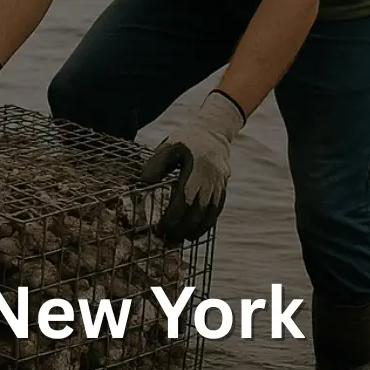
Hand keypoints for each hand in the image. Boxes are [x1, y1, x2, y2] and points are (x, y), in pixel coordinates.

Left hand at [140, 89, 245, 240]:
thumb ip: (157, 164)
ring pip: (210, 213)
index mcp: (196, 169)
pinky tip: (198, 229)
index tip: (160, 227)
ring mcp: (219, 184)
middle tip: (169, 239)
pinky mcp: (223, 186)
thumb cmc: (186, 138)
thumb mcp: (168, 146)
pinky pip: (218, 208)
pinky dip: (208, 221)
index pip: (184, 200)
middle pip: (198, 211)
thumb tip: (145, 182)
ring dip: (197, 229)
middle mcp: (210, 179)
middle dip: (183, 228)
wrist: (214, 130)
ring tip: (183, 239)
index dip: (172, 217)